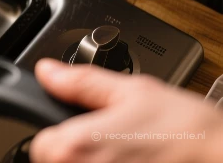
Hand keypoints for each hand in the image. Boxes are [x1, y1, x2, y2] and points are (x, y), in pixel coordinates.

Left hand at [30, 58, 222, 162]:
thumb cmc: (186, 132)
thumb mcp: (133, 93)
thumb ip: (81, 83)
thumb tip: (48, 72)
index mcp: (75, 147)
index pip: (40, 146)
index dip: (60, 135)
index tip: (83, 132)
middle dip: (82, 155)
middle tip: (116, 145)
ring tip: (132, 158)